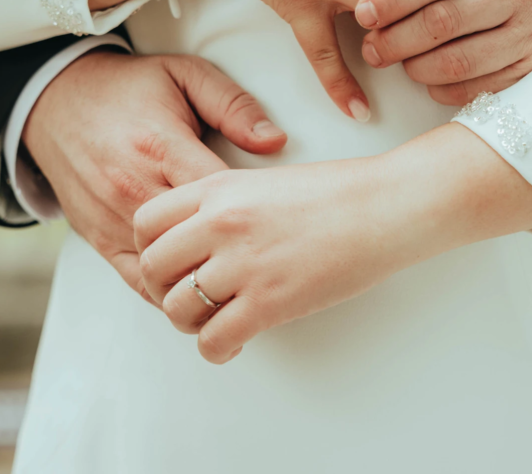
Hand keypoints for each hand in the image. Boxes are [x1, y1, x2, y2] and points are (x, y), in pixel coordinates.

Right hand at [23, 50, 286, 301]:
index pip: (218, 198)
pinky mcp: (98, 238)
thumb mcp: (185, 74)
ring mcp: (113, 218)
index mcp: (161, 146)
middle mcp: (133, 188)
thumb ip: (233, 105)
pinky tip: (198, 293)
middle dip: (234, 255)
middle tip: (271, 262)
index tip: (281, 223)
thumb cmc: (126, 88)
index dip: (254, 216)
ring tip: (242, 288)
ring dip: (203, 281)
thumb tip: (274, 141)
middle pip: (195, 242)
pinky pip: (136, 281)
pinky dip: (169, 292)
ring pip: (167, 271)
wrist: (55, 99)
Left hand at [134, 124, 531, 363]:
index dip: (151, 248)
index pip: (146, 222)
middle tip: (189, 297)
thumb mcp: (265, 182)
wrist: (385, 206)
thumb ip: (225, 206)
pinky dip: (217, 349)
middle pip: (152, 268)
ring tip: (216, 320)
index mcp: (218, 188)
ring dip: (191, 322)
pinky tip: (236, 341)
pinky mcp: (269, 301)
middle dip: (165, 288)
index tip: (170, 263)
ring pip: (177, 309)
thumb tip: (198, 241)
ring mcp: (243, 263)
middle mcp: (220, 223)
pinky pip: (214, 340)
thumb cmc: (337, 193)